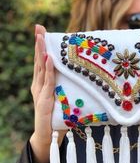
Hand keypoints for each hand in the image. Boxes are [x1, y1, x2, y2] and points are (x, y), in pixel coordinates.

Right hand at [29, 25, 65, 162]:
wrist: (48, 134)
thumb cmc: (57, 116)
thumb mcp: (61, 97)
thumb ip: (64, 86)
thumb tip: (78, 76)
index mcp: (42, 84)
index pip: (42, 62)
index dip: (42, 47)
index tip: (42, 32)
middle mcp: (39, 85)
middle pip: (39, 61)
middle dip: (39, 43)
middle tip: (38, 27)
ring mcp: (40, 92)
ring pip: (41, 68)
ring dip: (41, 52)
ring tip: (40, 37)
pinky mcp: (44, 100)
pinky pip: (47, 82)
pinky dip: (47, 69)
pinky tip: (48, 58)